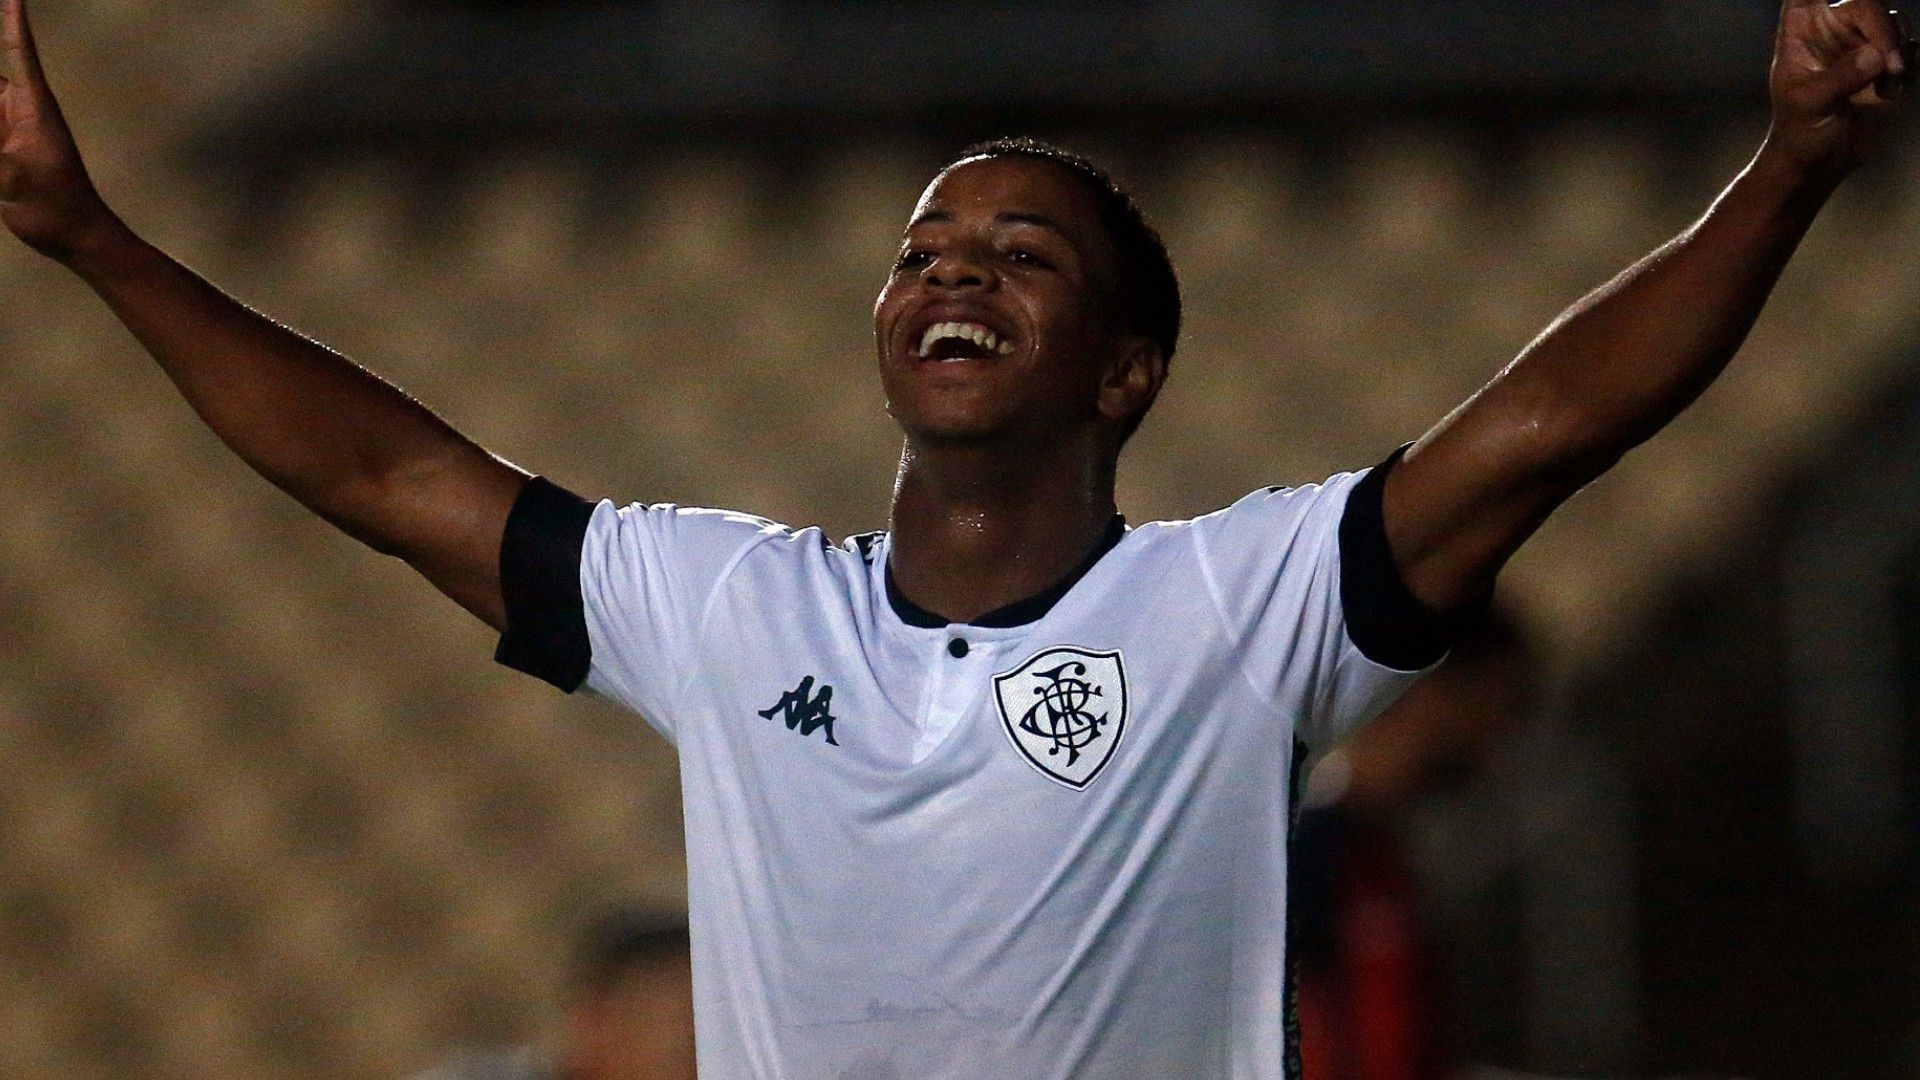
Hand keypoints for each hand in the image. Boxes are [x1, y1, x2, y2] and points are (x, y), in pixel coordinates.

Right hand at [0, 0, 115, 261]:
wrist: (76, 237)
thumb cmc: (54, 204)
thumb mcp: (10, 172)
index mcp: (31, 108)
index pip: (18, 53)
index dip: (13, 23)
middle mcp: (19, 112)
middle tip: (7, 138)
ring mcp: (9, 131)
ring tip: (5, 151)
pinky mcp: (2, 151)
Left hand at [1767, 0, 1909, 179]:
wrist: (1821, 160)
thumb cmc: (1800, 129)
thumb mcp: (1810, 104)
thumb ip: (1839, 77)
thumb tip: (1876, 55)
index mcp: (1801, 29)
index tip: (1840, 6)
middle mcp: (1833, 27)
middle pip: (1866, 4)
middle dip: (1882, 29)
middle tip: (1890, 65)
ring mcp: (1862, 42)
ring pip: (1894, 22)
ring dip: (1898, 50)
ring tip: (1887, 85)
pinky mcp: (1887, 61)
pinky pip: (1910, 48)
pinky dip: (1907, 67)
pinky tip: (1889, 93)